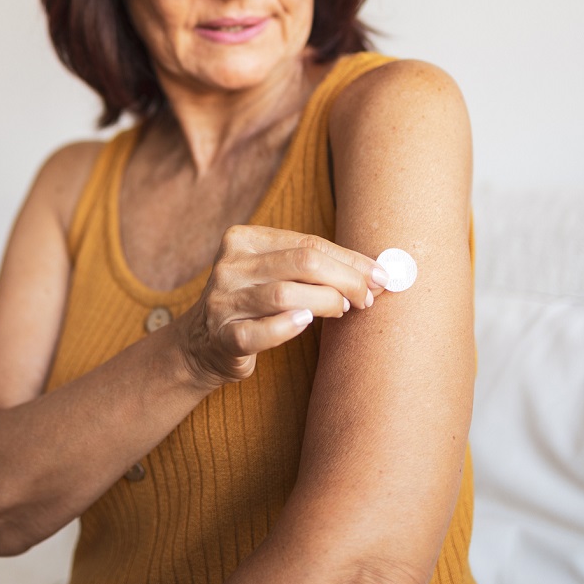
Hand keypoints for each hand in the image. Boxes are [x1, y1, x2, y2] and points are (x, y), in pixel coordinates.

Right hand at [176, 225, 385, 387]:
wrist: (202, 344)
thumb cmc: (254, 304)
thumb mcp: (275, 274)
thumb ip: (316, 266)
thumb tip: (378, 272)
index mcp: (243, 239)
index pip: (308, 243)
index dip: (350, 260)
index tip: (380, 276)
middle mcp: (230, 266)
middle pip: (301, 262)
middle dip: (345, 279)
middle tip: (367, 298)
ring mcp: (223, 301)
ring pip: (284, 294)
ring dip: (325, 302)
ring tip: (343, 310)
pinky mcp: (222, 336)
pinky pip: (257, 332)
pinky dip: (286, 328)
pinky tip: (305, 324)